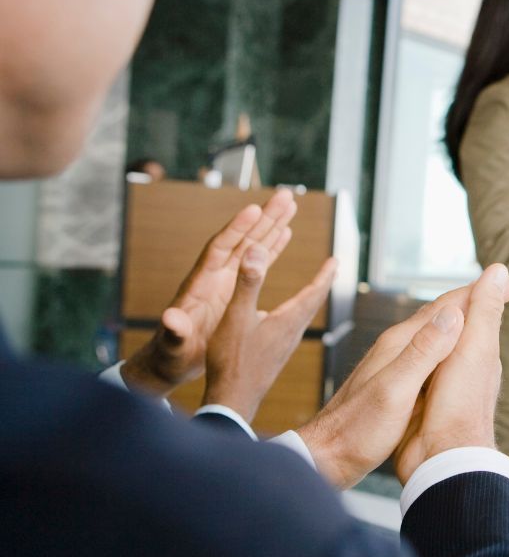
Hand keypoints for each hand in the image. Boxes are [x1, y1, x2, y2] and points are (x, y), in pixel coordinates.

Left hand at [122, 189, 296, 396]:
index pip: (219, 250)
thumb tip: (170, 318)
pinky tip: (285, 234)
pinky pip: (256, 261)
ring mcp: (224, 280)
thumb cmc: (171, 354)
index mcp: (201, 285)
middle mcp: (214, 276)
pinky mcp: (233, 288)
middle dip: (262, 217)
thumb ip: (174, 331)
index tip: (254, 209)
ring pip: (251, 246)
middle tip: (284, 196)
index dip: (236, 230)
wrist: (172, 360)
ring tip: (290, 205)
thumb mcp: (174, 344)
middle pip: (241, 239)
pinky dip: (272, 246)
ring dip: (271, 225)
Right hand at [200, 247, 336, 422]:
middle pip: (313, 303)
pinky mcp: (274, 356)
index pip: (314, 293)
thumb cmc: (232, 360)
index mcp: (287, 321)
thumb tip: (256, 249)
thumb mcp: (236, 315)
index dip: (325, 274)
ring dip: (310, 299)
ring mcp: (284, 347)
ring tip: (314, 289)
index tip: (336, 260)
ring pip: (303, 317)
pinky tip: (285, 319)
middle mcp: (291, 334)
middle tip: (332, 269)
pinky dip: (295, 314)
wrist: (232, 401)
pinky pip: (291, 328)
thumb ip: (247, 282)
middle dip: (322, 283)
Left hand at [297, 265, 508, 489]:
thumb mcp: (395, 391)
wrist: (325, 456)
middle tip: (504, 289)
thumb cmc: (357, 430)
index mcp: (399, 344)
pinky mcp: (393, 381)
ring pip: (435, 332)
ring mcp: (393, 363)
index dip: (476, 292)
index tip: (505, 280)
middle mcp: (396, 347)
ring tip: (487, 313)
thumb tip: (452, 315)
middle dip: (473, 300)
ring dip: (462, 319)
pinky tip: (456, 353)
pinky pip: (429, 352)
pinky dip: (450, 344)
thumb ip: (422, 353)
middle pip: (440, 314)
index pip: (444, 308)